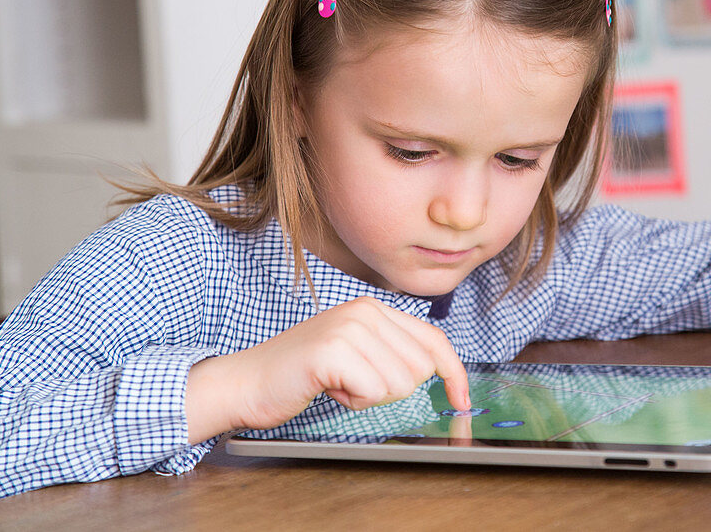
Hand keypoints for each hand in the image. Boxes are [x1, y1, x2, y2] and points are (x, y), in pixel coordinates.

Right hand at [187, 296, 469, 442]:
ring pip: (399, 383)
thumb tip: (439, 370)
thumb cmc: (302, 373)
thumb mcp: (355, 353)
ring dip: (370, 397)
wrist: (248, 382)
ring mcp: (349, 328)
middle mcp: (365, 310)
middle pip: (420, 368)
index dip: (454, 372)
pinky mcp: (334, 351)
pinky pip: (374, 392)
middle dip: (391, 389)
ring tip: (338, 383)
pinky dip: (354, 402)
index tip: (462, 399)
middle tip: (353, 382)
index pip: (433, 339)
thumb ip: (392, 352)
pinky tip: (329, 388)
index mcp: (373, 308)